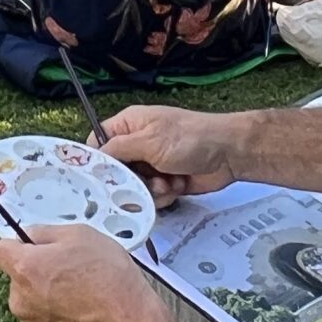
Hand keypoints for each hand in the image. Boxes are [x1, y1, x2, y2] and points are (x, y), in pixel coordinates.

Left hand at [0, 226, 168, 321]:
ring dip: (47, 290)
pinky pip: (45, 315)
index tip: (39, 245)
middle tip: (70, 264)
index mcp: (24, 269)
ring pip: (31, 296)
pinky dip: (58, 309)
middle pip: (17, 275)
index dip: (19, 243)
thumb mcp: (80, 235)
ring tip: (81, 287)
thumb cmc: (109, 278)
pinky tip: (84, 306)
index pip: (0, 250)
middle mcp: (20, 300)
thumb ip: (46, 232)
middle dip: (37, 268)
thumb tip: (30, 236)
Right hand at [98, 105, 238, 206]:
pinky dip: (164, 195)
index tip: (101, 178)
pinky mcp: (165, 181)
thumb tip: (93, 158)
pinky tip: (177, 186)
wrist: (228, 154)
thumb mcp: (149, 141)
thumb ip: (118, 150)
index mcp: (130, 125)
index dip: (98, 161)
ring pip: (134, 188)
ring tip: (167, 182)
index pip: (99, 143)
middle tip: (144, 182)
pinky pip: (151, 196)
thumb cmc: (190, 139)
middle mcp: (138, 144)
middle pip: (116, 172)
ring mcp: (152, 164)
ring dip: (150, 190)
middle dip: (130, 181)